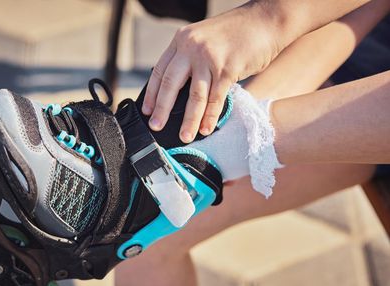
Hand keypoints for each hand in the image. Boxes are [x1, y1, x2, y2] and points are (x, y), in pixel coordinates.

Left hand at [142, 2, 279, 142]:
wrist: (266, 19)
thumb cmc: (237, 32)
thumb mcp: (204, 38)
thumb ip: (190, 58)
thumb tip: (179, 88)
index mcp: (182, 40)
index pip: (160, 70)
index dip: (152, 93)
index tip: (147, 111)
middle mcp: (191, 48)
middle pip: (170, 84)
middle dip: (162, 110)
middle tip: (155, 127)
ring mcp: (209, 58)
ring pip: (194, 96)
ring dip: (188, 120)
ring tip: (184, 136)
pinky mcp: (227, 69)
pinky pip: (215, 99)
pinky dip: (210, 116)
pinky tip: (206, 128)